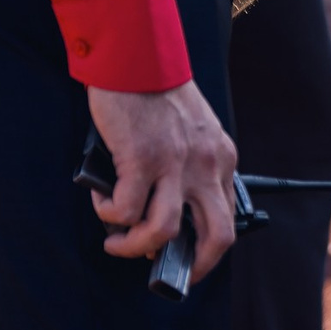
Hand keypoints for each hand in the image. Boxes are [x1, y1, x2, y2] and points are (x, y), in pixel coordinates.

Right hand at [86, 80, 238, 279]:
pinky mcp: (141, 159)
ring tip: (117, 242)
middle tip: (166, 273)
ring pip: (162, 232)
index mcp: (220, 158)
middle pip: (217, 236)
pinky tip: (102, 200)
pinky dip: (109, 214)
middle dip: (194, 267)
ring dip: (135, 247)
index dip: (208, 248)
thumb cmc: (158, 93)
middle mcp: (205, 165)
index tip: (189, 259)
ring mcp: (175, 165)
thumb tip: (165, 211)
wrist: (138, 56)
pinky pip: (126, 209)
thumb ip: (190, 166)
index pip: (229, 217)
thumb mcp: (191, 130)